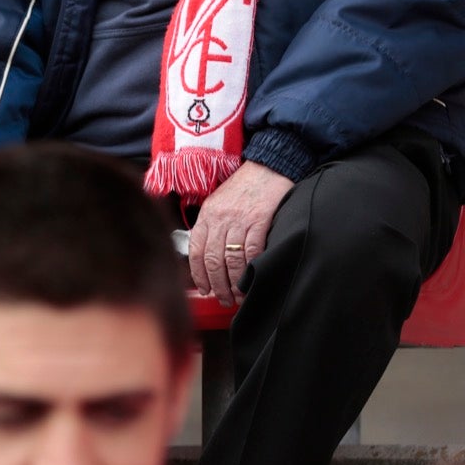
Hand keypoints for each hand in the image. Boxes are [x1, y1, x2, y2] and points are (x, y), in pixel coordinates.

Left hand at [189, 161, 293, 307]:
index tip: (204, 289)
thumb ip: (212, 226)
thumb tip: (208, 256)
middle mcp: (219, 218)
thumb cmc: (244, 187)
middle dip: (217, 284)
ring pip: (231, 259)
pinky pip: (252, 250)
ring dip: (234, 282)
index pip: (196, 251)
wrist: (268, 166)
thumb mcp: (219, 203)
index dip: (199, 274)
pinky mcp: (259, 220)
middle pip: (213, 260)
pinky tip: (253, 279)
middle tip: (223, 299)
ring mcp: (239, 220)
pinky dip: (251, 268)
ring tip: (238, 295)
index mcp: (207, 215)